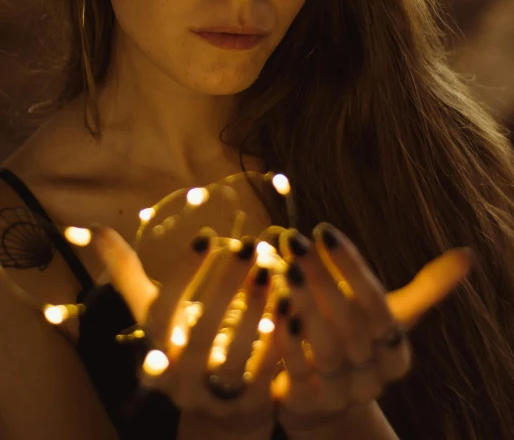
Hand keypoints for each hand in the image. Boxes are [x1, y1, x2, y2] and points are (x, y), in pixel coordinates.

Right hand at [90, 223, 281, 437]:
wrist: (216, 413)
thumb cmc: (182, 344)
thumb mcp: (154, 313)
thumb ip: (127, 272)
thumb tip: (92, 229)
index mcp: (157, 348)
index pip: (164, 310)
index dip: (184, 274)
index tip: (207, 235)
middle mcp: (180, 377)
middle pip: (201, 333)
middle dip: (224, 287)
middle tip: (249, 245)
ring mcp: (215, 395)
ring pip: (235, 355)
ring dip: (255, 311)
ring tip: (272, 272)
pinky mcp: (250, 404)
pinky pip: (267, 373)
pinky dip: (280, 339)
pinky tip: (293, 305)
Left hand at [270, 223, 473, 436]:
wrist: (325, 407)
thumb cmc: (360, 344)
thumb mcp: (391, 319)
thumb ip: (426, 289)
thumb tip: (467, 255)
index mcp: (396, 353)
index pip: (379, 306)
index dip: (352, 267)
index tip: (325, 230)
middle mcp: (372, 376)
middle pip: (351, 325)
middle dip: (322, 278)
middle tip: (296, 240)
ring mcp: (340, 392)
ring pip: (326, 348)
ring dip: (304, 304)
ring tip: (285, 267)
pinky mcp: (307, 403)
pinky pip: (298, 370)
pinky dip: (286, 337)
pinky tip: (274, 304)